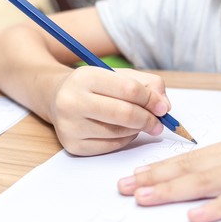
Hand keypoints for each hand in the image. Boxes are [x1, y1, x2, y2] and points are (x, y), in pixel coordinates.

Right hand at [49, 67, 170, 155]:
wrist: (56, 97)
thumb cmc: (94, 86)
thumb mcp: (118, 75)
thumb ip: (147, 85)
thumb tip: (164, 107)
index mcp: (85, 77)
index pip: (129, 90)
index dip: (151, 100)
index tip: (162, 108)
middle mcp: (72, 101)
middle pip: (124, 114)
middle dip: (148, 120)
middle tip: (158, 123)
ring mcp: (70, 126)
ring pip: (119, 133)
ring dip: (136, 130)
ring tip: (137, 123)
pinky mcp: (72, 145)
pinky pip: (111, 147)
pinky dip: (124, 140)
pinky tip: (123, 131)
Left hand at [118, 117, 220, 221]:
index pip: (188, 158)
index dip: (160, 167)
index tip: (136, 174)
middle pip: (186, 168)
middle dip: (153, 179)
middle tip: (124, 187)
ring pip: (203, 180)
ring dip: (171, 190)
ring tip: (143, 198)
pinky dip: (217, 207)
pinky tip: (194, 216)